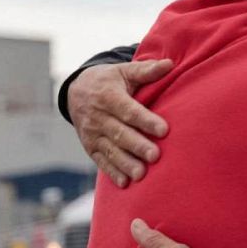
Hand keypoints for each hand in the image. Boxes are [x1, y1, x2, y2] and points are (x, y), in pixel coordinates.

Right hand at [68, 60, 172, 186]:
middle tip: (155, 156)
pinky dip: (112, 172)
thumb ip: (146, 70)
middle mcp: (98, 116)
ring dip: (125, 163)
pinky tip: (125, 183)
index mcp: (108, 96)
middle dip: (137, 145)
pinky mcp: (89, 147)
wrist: (76, 91)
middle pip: (120, 133)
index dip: (145, 120)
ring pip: (110, 150)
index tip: (164, 130)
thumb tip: (170, 64)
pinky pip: (100, 161)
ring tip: (142, 174)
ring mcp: (92, 133)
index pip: (128, 110)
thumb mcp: (124, 72)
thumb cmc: (109, 81)